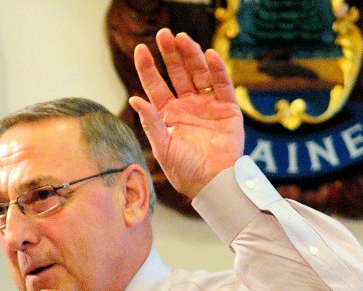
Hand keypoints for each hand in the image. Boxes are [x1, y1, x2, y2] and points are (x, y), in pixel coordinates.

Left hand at [129, 28, 244, 199]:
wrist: (212, 184)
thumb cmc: (185, 171)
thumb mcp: (163, 147)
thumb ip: (151, 122)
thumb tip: (134, 99)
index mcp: (168, 114)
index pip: (155, 85)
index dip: (148, 67)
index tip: (141, 49)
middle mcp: (187, 106)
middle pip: (177, 73)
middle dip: (170, 54)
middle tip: (164, 35)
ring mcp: (207, 105)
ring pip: (198, 74)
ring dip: (191, 56)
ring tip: (182, 39)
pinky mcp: (227, 109)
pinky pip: (222, 84)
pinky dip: (217, 69)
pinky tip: (209, 54)